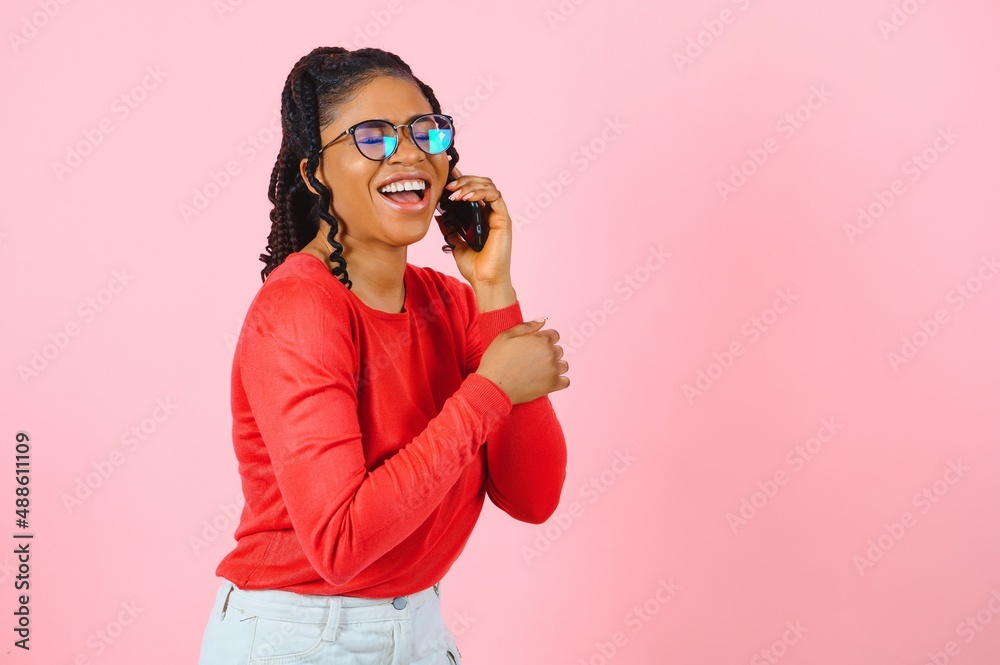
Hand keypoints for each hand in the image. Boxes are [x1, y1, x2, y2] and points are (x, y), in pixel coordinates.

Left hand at [436, 166, 511, 289]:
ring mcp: (499, 215)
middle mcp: (492, 213)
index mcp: (483, 217)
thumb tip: (440, 216)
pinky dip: (480, 192)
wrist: (485, 281)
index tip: (446, 180)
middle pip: (482, 183)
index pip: (475, 190)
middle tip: (448, 187)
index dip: (462, 181)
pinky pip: (495, 196)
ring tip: (454, 194)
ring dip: (470, 185)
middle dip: (464, 180)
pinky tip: (465, 198)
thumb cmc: (475, 267)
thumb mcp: (456, 244)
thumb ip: (450, 229)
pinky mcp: (504, 219)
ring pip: (489, 186)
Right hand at [475, 319, 569, 404]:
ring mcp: (553, 369)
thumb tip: (543, 320)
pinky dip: (558, 381)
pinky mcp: (553, 385)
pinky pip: (565, 382)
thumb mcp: (506, 336)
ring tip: (539, 372)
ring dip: (555, 367)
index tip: (534, 348)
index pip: (554, 335)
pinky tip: (546, 381)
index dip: (543, 340)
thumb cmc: (496, 360)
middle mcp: (550, 353)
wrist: (493, 386)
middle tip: (532, 361)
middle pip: (558, 350)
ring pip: (563, 365)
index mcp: (541, 339)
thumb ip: (527, 326)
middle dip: (548, 354)